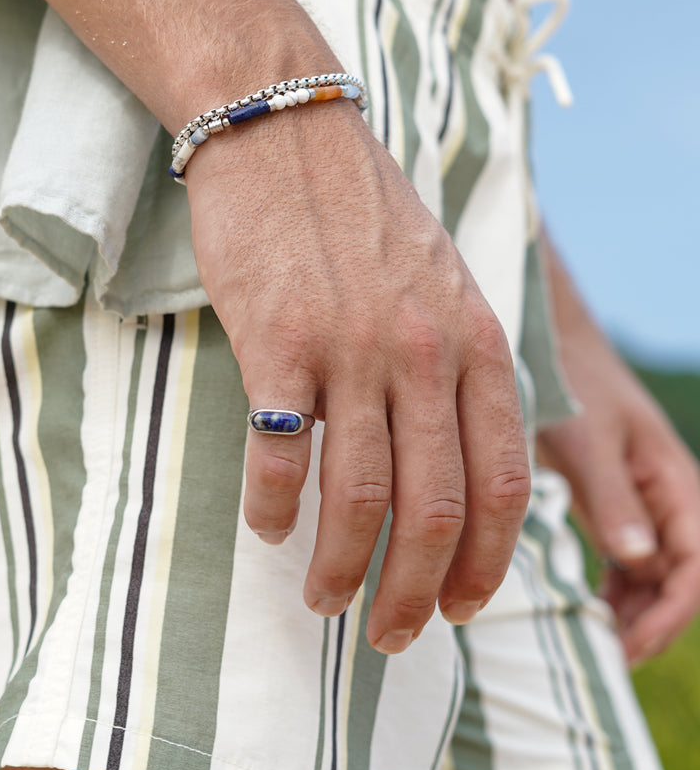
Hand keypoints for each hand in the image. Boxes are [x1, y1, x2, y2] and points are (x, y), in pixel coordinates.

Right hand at [187, 98, 529, 653]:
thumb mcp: (444, 284)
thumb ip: (460, 367)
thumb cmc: (363, 216)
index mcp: (476, 342)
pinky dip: (272, 508)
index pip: (502, 482)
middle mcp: (424, 352)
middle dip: (415, 592)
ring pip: (359, 497)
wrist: (286, 134)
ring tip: (325, 599)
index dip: (486, 562)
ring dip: (343, 568)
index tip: (461, 606)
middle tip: (391, 635)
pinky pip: (278, 453)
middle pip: (435, 508)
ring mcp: (351, 347)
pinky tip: (268, 526)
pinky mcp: (278, 341)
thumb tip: (459, 467)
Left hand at [537, 240, 699, 664]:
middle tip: (605, 654)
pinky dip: (621, 590)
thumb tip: (639, 558)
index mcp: (677, 483)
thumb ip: (612, 497)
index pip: (696, 569)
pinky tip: (592, 607)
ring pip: (659, 577)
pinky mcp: (622, 504)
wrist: (555, 345)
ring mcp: (648, 503)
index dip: (668, 616)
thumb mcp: (589, 440)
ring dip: (637, 612)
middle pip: (682, 581)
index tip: (625, 647)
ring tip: (597, 638)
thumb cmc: (575, 383)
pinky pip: (635, 562)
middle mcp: (672, 499)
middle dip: (653, 622)